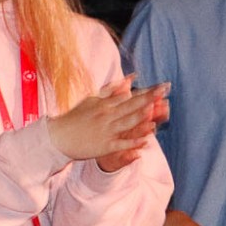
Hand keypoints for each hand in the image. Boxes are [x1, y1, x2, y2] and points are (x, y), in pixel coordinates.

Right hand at [48, 78, 167, 170]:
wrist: (59, 137)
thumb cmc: (76, 117)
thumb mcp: (92, 99)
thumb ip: (112, 90)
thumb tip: (131, 78)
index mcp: (105, 104)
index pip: (130, 96)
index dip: (148, 91)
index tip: (163, 86)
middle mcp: (107, 115)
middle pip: (132, 106)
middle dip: (151, 97)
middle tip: (166, 89)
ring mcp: (107, 131)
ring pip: (129, 122)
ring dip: (144, 116)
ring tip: (158, 108)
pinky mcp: (105, 146)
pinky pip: (123, 143)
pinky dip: (135, 141)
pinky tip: (147, 139)